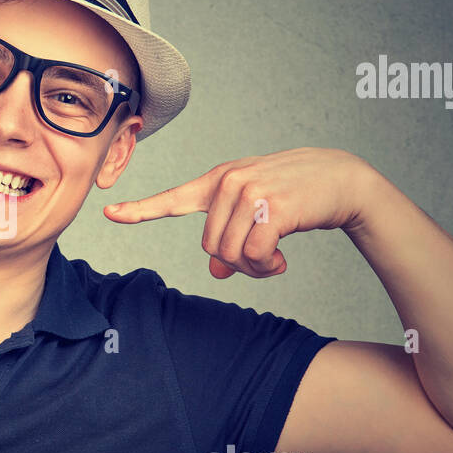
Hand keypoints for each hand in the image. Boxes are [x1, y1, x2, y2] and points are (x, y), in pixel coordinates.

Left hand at [103, 148, 376, 278]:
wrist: (342, 180)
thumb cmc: (297, 197)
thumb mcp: (258, 213)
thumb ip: (231, 236)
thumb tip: (216, 273)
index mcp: (219, 181)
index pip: (173, 199)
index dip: (140, 210)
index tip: (109, 213)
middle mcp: (228, 182)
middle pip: (210, 247)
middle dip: (235, 263)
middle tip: (262, 258)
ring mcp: (248, 192)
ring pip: (229, 254)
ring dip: (253, 267)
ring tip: (273, 258)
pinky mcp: (270, 207)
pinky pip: (253, 255)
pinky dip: (266, 266)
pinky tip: (282, 259)